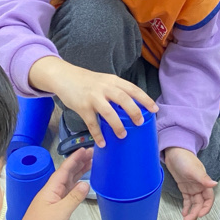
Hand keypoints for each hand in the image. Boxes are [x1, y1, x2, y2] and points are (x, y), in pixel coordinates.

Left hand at [13, 147, 92, 219]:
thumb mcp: (60, 212)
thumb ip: (73, 198)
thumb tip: (86, 184)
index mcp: (51, 189)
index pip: (65, 169)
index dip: (75, 159)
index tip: (85, 149)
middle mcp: (53, 192)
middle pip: (68, 173)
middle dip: (79, 162)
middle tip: (93, 154)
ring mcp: (55, 200)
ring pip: (69, 182)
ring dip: (80, 172)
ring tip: (92, 164)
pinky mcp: (58, 209)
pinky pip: (70, 192)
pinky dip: (78, 186)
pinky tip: (84, 185)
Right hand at [27, 56, 157, 146]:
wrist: (65, 76)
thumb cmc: (88, 82)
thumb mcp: (105, 81)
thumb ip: (117, 91)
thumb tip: (132, 109)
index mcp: (113, 81)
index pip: (133, 89)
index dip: (145, 99)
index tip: (155, 109)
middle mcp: (105, 88)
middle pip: (123, 98)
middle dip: (134, 111)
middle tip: (140, 122)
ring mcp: (93, 97)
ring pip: (108, 112)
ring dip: (117, 125)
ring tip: (123, 135)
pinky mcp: (82, 106)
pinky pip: (91, 123)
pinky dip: (98, 134)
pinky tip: (103, 143)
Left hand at [164, 146, 215, 219]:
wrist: (174, 152)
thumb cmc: (185, 158)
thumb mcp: (194, 169)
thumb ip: (204, 178)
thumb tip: (215, 184)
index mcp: (204, 182)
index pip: (209, 198)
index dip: (206, 208)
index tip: (200, 215)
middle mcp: (199, 187)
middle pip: (200, 204)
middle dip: (195, 214)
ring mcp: (192, 188)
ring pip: (194, 204)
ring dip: (191, 213)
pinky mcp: (185, 188)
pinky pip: (187, 200)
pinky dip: (186, 207)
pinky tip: (184, 213)